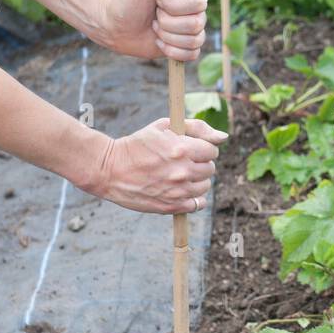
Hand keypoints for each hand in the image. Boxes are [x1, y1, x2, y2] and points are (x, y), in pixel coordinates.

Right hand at [87, 117, 227, 213]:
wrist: (109, 169)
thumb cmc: (138, 144)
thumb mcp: (164, 126)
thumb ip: (197, 127)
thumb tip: (224, 137)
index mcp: (182, 148)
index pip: (212, 151)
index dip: (202, 148)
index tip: (191, 149)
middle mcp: (182, 171)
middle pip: (210, 169)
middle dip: (200, 163)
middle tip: (182, 161)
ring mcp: (177, 191)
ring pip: (205, 186)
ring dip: (197, 180)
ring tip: (179, 175)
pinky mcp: (171, 206)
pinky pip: (198, 204)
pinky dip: (194, 198)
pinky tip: (180, 190)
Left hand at [99, 0, 208, 61]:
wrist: (115, 23)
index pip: (198, 3)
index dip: (175, 7)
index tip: (157, 1)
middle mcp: (194, 9)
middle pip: (196, 24)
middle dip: (168, 23)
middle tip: (154, 16)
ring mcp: (191, 28)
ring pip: (194, 41)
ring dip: (168, 37)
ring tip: (154, 28)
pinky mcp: (186, 46)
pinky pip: (192, 54)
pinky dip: (172, 51)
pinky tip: (159, 42)